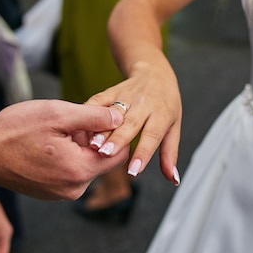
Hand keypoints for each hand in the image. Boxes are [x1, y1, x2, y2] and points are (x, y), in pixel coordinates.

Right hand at [0, 100, 128, 199]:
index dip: (111, 133)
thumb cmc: (17, 131)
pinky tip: (47, 145)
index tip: (94, 120)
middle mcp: (74, 189)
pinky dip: (66, 158)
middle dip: (92, 140)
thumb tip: (120, 117)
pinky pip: (69, 173)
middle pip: (101, 160)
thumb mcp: (59, 114)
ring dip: (78, 148)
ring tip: (54, 134)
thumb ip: (94, 117)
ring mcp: (61, 193)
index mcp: (80, 171)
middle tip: (68, 124)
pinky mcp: (51, 193)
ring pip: (85, 165)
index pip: (119, 155)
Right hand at [85, 58, 181, 185]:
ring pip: (111, 113)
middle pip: (130, 124)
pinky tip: (78, 126)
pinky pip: (97, 100)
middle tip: (105, 154)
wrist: (154, 73)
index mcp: (161, 114)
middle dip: (117, 140)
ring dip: (100, 129)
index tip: (133, 171)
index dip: (142, 154)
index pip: (152, 136)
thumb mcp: (173, 127)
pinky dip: (87, 112)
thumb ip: (170, 154)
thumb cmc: (165, 105)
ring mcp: (126, 96)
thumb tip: (173, 179)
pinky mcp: (111, 91)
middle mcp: (144, 104)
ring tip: (91, 144)